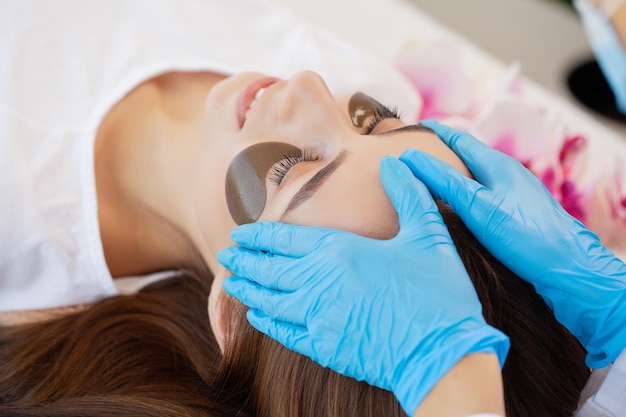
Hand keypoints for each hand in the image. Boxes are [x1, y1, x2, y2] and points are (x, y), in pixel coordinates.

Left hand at [218, 156, 508, 414]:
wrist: (444, 353)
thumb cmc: (439, 292)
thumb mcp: (429, 235)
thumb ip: (409, 194)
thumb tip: (395, 162)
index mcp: (341, 251)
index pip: (287, 238)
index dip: (260, 235)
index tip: (240, 233)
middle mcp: (321, 282)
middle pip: (270, 268)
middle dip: (244, 260)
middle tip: (225, 254)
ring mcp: (318, 317)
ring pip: (270, 300)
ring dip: (247, 289)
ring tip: (230, 283)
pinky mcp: (324, 347)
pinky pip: (284, 332)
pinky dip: (266, 323)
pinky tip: (256, 317)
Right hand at [410, 119, 625, 367]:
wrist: (572, 269)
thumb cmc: (527, 238)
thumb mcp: (478, 207)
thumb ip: (444, 181)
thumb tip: (410, 157)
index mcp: (498, 165)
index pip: (459, 139)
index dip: (434, 132)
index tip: (411, 128)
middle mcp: (509, 174)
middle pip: (468, 156)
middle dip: (442, 152)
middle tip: (416, 155)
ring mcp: (517, 194)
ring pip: (477, 177)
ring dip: (454, 174)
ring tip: (432, 181)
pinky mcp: (520, 214)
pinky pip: (485, 194)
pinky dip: (466, 194)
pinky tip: (460, 210)